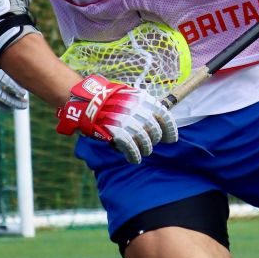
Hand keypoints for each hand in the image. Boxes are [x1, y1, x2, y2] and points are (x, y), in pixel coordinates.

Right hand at [56, 74, 177, 164]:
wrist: (87, 101)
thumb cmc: (110, 102)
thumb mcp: (129, 98)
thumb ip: (144, 108)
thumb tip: (158, 125)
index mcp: (142, 99)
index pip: (164, 114)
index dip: (170, 129)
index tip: (171, 139)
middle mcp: (136, 108)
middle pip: (154, 130)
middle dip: (154, 140)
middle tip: (150, 145)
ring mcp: (126, 120)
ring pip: (144, 140)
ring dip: (145, 149)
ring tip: (143, 153)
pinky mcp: (115, 131)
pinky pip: (131, 147)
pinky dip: (134, 155)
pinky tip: (135, 159)